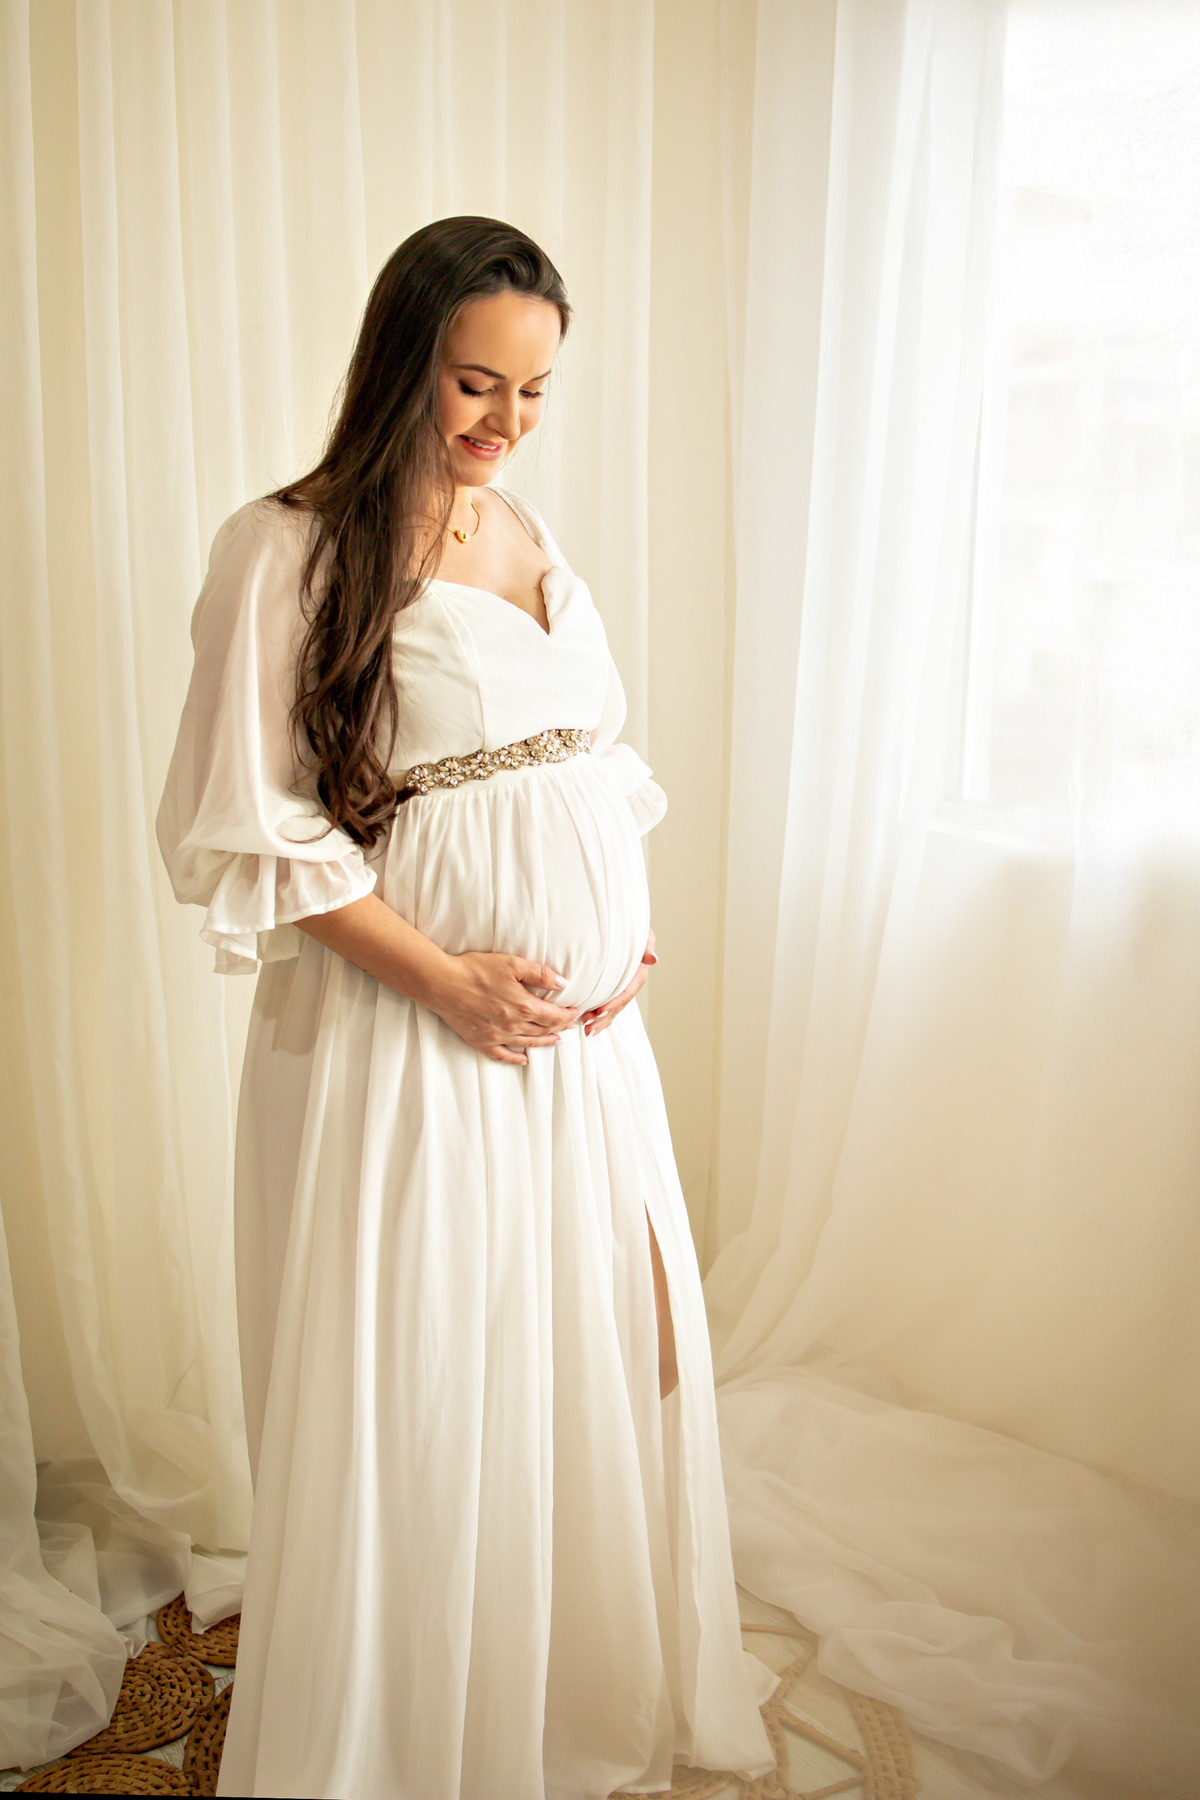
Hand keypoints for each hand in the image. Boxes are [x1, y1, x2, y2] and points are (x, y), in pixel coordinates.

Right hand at [430, 952, 580, 1065]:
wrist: (443, 984)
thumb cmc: (476, 970)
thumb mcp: (512, 964)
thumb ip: (540, 974)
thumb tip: (563, 984)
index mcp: (524, 1006)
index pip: (554, 1016)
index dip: (567, 1015)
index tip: (575, 1013)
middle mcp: (513, 1025)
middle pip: (543, 1030)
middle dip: (559, 1028)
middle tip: (569, 1025)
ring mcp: (497, 1036)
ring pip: (528, 1043)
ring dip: (545, 1042)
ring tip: (556, 1041)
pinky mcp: (481, 1041)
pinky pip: (503, 1055)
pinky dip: (516, 1058)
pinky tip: (524, 1059)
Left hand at [581, 929, 657, 1039]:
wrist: (625, 932)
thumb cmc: (633, 933)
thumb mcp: (642, 936)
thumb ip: (647, 946)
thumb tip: (653, 959)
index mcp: (637, 976)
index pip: (626, 992)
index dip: (614, 1003)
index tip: (600, 1010)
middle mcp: (629, 986)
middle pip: (617, 1006)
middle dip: (603, 1017)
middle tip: (588, 1024)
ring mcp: (620, 991)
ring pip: (611, 1010)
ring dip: (599, 1022)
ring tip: (587, 1030)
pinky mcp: (611, 992)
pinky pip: (606, 1008)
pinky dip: (598, 1018)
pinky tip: (588, 1026)